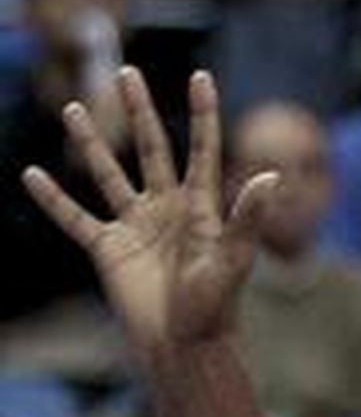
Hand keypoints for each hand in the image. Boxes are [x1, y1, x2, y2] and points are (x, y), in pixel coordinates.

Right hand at [21, 69, 277, 358]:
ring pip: (108, 174)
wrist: (183, 344)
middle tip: (126, 72)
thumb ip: (248, 217)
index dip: (203, 114)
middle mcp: (167, 208)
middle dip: (140, 111)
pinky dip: (53, 198)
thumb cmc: (216, 306)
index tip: (201, 77)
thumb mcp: (234, 258)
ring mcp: (136, 226)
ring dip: (91, 142)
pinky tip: (32, 174)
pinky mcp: (108, 249)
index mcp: (201, 206)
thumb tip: (273, 176)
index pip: (202, 149)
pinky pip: (75, 218)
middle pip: (151, 148)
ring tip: (75, 108)